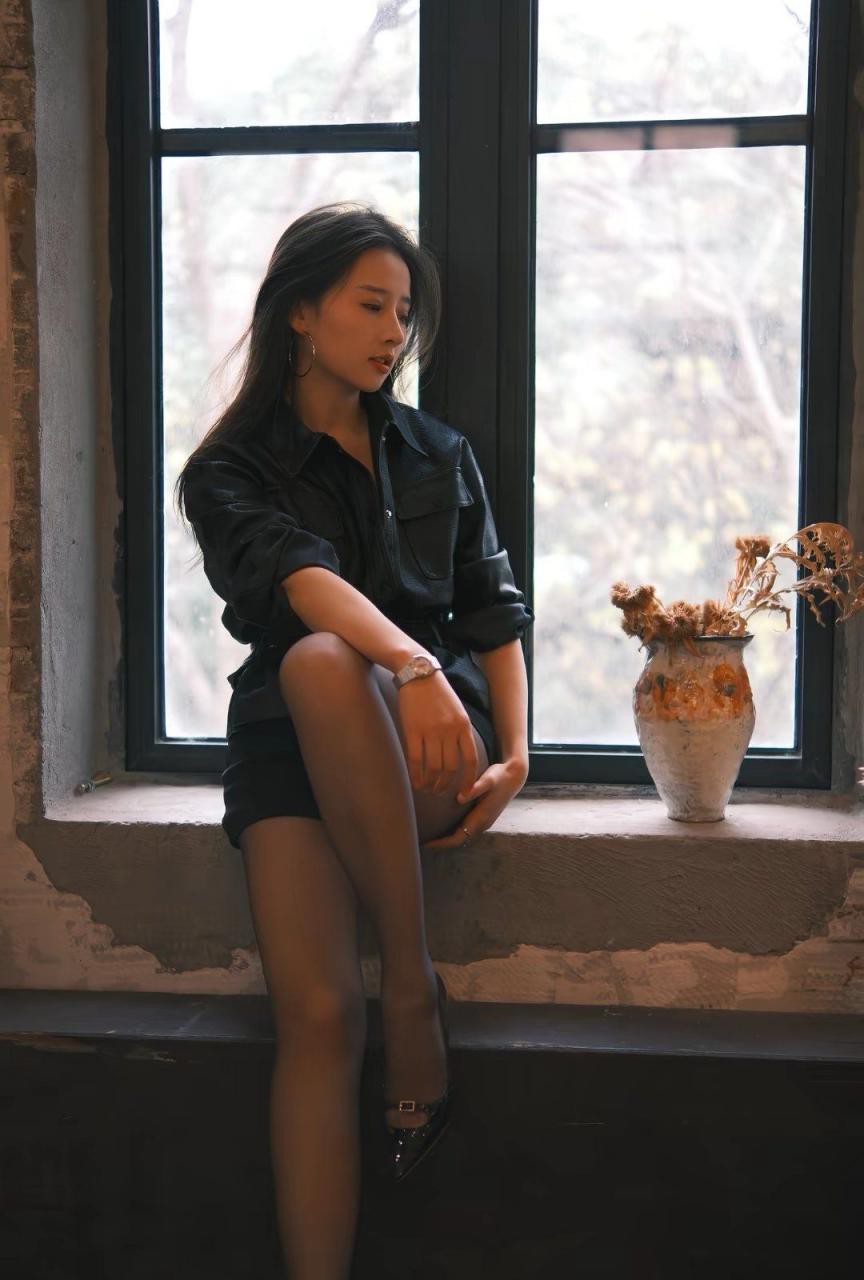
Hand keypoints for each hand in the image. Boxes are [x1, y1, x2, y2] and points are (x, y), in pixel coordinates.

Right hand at [396, 672, 479, 796]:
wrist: (418, 673)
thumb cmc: (437, 692)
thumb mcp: (457, 710)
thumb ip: (460, 731)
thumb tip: (461, 756)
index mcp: (463, 725)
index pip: (470, 760)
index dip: (468, 779)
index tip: (464, 791)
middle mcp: (449, 730)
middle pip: (450, 768)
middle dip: (446, 785)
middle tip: (440, 792)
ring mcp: (430, 731)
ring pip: (433, 768)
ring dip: (431, 783)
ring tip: (428, 789)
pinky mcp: (412, 731)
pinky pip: (415, 760)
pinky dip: (416, 775)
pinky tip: (416, 782)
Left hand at [422, 757, 529, 848]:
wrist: (515, 775)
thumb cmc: (500, 776)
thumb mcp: (488, 779)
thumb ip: (475, 788)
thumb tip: (459, 798)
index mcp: (481, 818)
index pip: (458, 838)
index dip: (441, 843)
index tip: (425, 843)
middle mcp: (482, 824)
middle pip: (458, 841)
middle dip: (440, 844)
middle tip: (420, 841)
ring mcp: (483, 822)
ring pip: (462, 837)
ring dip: (446, 839)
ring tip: (428, 835)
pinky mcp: (483, 817)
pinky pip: (465, 830)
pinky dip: (452, 832)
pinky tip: (441, 825)